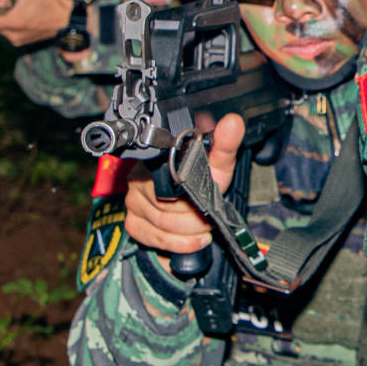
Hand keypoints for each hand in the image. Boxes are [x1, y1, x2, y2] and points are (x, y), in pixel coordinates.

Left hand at [0, 0, 75, 47]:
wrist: (70, 22)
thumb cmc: (53, 6)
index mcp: (13, 22)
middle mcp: (13, 34)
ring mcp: (18, 39)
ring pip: (1, 24)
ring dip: (2, 13)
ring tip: (12, 1)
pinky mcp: (23, 40)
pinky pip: (10, 29)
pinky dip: (10, 18)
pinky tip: (18, 9)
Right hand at [121, 112, 244, 257]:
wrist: (196, 204)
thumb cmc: (203, 181)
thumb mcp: (218, 164)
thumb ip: (225, 145)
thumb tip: (233, 123)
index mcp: (157, 159)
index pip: (170, 178)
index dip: (194, 193)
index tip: (209, 197)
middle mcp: (139, 178)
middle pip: (167, 207)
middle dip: (196, 216)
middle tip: (209, 215)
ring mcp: (133, 202)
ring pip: (162, 224)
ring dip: (190, 231)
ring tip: (204, 226)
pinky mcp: (133, 222)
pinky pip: (154, 238)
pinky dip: (179, 243)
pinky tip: (194, 239)